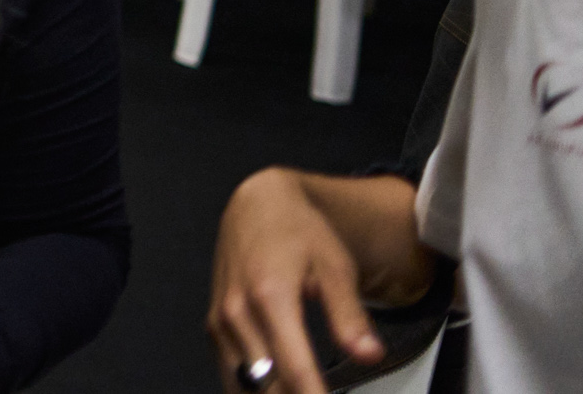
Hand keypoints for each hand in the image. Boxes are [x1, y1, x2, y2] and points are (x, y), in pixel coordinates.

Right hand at [207, 169, 384, 393]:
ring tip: (303, 390)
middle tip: (322, 392)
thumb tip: (368, 353)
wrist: (258, 206)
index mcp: (269, 296)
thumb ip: (349, 315)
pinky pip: (232, 376)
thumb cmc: (297, 233)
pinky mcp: (215, 329)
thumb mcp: (335, 266)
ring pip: (245, 388)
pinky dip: (255, 390)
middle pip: (268, 388)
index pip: (295, 371)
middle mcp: (237, 313)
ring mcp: (221, 323)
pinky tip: (279, 389)